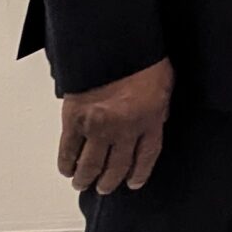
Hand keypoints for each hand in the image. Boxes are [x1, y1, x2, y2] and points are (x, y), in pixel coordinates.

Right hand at [57, 57, 172, 194]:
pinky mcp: (75, 120)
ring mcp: (98, 127)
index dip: (139, 173)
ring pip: (91, 165)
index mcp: (150, 120)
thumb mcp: (165, 84)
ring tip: (82, 184)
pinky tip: (67, 169)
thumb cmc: (142, 57)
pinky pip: (68, 150)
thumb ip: (158, 108)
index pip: (146, 157)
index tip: (133, 183)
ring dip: (86, 178)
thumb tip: (155, 123)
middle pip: (117, 167)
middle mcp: (125, 129)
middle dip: (110, 181)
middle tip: (104, 187)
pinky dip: (66, 163)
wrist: (114, 44)